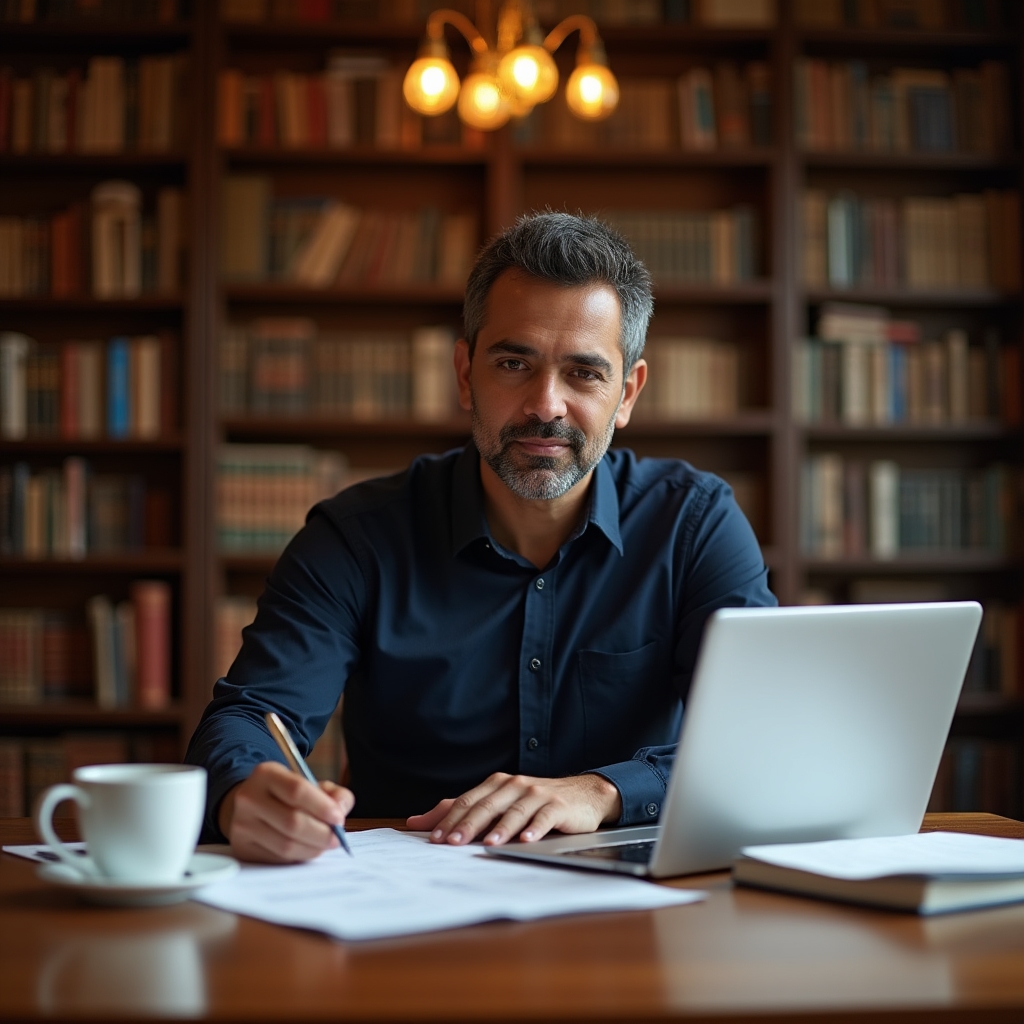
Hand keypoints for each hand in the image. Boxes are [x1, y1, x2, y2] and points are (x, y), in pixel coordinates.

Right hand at [219, 761, 353, 863]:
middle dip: (321, 833)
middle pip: (292, 822)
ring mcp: (242, 825)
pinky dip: (299, 856)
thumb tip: (341, 810)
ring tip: (325, 844)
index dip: (322, 807)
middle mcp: (249, 798)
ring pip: (286, 845)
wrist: (249, 805)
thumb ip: (333, 793)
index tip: (339, 818)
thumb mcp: (309, 782)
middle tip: (337, 838)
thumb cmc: (286, 794)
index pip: (297, 791)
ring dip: (313, 848)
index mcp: (266, 774)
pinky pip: (277, 858)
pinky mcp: (241, 848)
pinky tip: (307, 849)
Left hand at [407, 773, 621, 846]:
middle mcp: (514, 785)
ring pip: (514, 811)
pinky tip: (527, 840)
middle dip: (468, 825)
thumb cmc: (535, 802)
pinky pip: (544, 817)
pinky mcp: (558, 805)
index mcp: (496, 785)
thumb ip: (460, 812)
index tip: (435, 839)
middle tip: (453, 843)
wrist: (583, 795)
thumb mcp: (497, 804)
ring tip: (489, 843)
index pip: (467, 802)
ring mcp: (537, 794)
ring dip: (501, 828)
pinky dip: (535, 829)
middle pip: (487, 806)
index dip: (450, 820)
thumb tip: (418, 822)